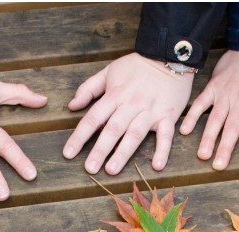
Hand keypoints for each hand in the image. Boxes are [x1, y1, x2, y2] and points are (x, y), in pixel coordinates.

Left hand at [64, 53, 193, 174]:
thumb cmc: (137, 66)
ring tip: (111, 170)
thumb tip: (72, 106)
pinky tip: (157, 166)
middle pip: (113, 129)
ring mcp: (150, 110)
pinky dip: (162, 150)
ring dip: (123, 153)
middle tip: (89, 169)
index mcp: (115, 94)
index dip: (79, 136)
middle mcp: (131, 104)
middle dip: (100, 149)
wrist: (169, 54)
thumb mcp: (109, 71)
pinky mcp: (168, 115)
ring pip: (135, 134)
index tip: (69, 153)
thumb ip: (88, 88)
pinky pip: (166, 135)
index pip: (93, 118)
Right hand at [181, 51, 238, 175]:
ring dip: (208, 138)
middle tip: (219, 167)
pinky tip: (184, 131)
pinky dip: (191, 116)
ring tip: (203, 155)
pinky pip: (200, 103)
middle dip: (225, 149)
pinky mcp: (213, 87)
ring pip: (214, 119)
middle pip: (232, 130)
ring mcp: (225, 95)